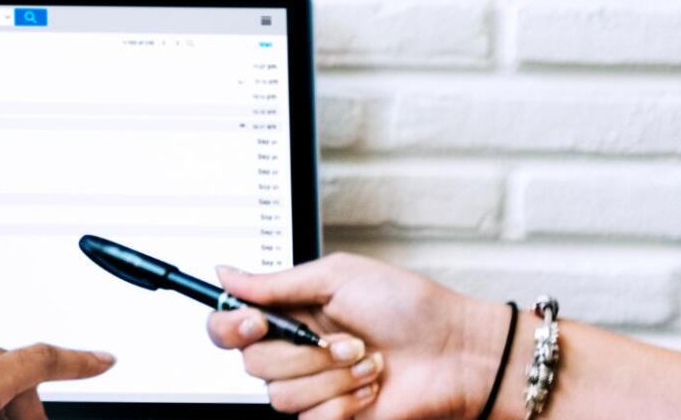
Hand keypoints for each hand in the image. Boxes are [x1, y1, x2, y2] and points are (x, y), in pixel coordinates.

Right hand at [207, 254, 506, 419]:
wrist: (453, 352)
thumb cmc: (408, 307)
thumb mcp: (338, 276)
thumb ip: (277, 282)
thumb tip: (226, 274)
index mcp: (290, 311)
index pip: (229, 326)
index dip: (229, 326)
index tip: (255, 321)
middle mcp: (296, 350)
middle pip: (252, 362)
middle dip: (303, 351)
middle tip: (342, 338)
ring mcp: (313, 387)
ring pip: (281, 395)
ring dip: (331, 376)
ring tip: (367, 361)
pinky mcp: (332, 418)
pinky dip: (345, 403)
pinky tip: (370, 388)